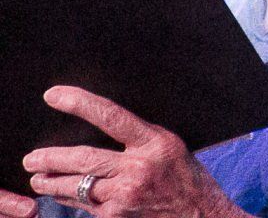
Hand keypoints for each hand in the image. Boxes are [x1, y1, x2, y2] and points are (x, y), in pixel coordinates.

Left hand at [0, 86, 237, 216]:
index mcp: (155, 143)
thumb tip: (100, 130)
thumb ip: (139, 140)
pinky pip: (83, 206)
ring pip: (76, 186)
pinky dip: (69, 200)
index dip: (80, 103)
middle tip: (31, 158)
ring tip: (38, 179)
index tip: (54, 95)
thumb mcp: (170, 148)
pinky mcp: (116, 217)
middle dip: (50, 158)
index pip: (111, 117)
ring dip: (51, 182)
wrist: (201, 217)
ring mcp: (125, 196)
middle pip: (83, 158)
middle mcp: (139, 168)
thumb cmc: (187, 179)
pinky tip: (61, 196)